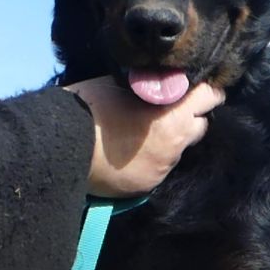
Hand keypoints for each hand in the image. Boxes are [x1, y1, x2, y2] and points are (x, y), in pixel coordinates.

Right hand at [64, 77, 224, 196]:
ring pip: (178, 150)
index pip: (208, 99)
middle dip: (189, 117)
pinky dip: (151, 159)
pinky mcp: (146, 186)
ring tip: (146, 132)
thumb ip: (148, 86)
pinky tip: (133, 153)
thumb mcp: (122, 85)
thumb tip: (158, 82)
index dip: (207, 92)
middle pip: (199, 127)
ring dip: (169, 140)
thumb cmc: (90, 109)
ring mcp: (162, 169)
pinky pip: (158, 168)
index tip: (203, 89)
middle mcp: (174, 146)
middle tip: (172, 109)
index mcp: (173, 116)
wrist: (61, 146)